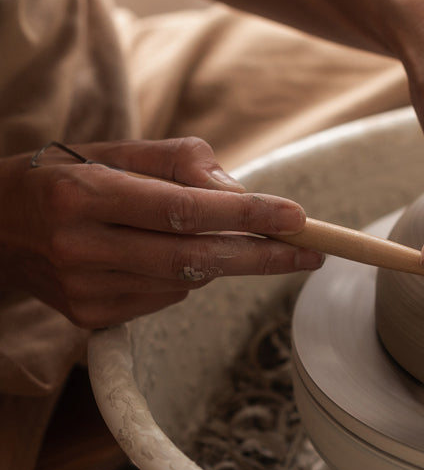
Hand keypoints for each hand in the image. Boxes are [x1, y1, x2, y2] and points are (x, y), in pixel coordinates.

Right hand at [0, 138, 322, 327]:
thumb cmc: (65, 178)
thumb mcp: (115, 150)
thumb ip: (181, 162)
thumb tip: (240, 192)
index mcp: (84, 194)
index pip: (184, 209)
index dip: (247, 214)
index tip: (295, 215)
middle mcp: (80, 247)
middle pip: (195, 258)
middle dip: (262, 256)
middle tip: (311, 252)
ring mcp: (83, 290)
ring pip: (186, 281)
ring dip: (219, 260)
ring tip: (219, 236)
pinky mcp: (88, 318)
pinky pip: (165, 299)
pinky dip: (183, 277)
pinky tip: (162, 255)